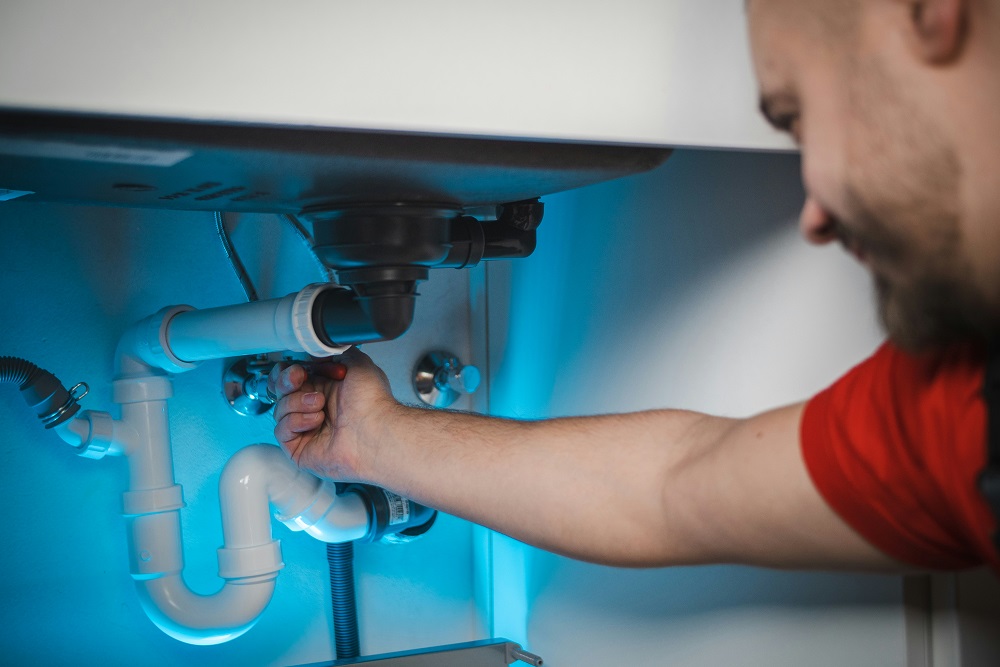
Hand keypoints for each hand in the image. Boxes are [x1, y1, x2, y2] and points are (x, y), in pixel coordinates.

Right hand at [268, 347, 396, 480]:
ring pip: (279, 410)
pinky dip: (296, 421)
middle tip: (299, 378)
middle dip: (286, 381)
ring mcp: (306, 429)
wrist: (375, 428)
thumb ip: (334, 351)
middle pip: (280, 392)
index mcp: (324, 388)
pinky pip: (281, 430)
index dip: (287, 371)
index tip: (296, 367)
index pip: (290, 378)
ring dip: (298, 402)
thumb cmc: (371, 402)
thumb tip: (315, 350)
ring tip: (320, 404)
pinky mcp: (299, 448)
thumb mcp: (357, 362)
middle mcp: (314, 408)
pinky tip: (316, 421)